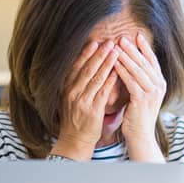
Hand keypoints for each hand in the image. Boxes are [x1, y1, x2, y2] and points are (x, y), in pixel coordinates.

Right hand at [51, 40, 119, 160]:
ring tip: (116, 52)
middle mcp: (72, 93)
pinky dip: (110, 80)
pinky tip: (118, 71)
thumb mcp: (70, 99)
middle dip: (98, 54)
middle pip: (86, 69)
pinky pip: (103, 92)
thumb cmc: (75, 119)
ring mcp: (81, 101)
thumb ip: (76, 83)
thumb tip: (85, 65)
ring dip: (107, 63)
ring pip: (95, 78)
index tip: (94, 42)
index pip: (76, 67)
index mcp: (65, 88)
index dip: (85, 54)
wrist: (74, 140)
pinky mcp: (92, 110)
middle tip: (109, 41)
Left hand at [114, 33, 166, 162]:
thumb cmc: (137, 116)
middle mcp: (159, 86)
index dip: (144, 48)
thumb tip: (131, 63)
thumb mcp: (141, 95)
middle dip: (133, 49)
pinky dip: (122, 70)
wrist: (141, 137)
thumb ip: (139, 80)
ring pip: (138, 70)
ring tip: (117, 45)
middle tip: (123, 36)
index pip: (152, 61)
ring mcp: (152, 93)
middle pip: (145, 62)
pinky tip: (114, 63)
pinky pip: (131, 81)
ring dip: (127, 56)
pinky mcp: (143, 100)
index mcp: (160, 83)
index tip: (136, 35)